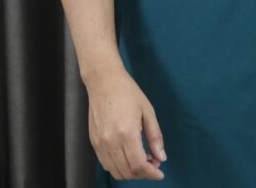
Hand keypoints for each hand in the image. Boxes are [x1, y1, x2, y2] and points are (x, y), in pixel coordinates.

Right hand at [84, 66, 167, 180]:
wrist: (104, 81)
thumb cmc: (128, 92)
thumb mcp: (148, 111)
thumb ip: (155, 137)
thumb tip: (161, 158)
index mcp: (127, 132)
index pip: (138, 165)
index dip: (151, 174)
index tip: (160, 173)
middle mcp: (111, 141)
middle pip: (127, 172)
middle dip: (143, 173)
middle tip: (154, 163)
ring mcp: (100, 143)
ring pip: (116, 171)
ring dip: (131, 172)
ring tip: (142, 159)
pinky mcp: (94, 143)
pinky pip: (106, 164)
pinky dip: (119, 166)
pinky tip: (128, 155)